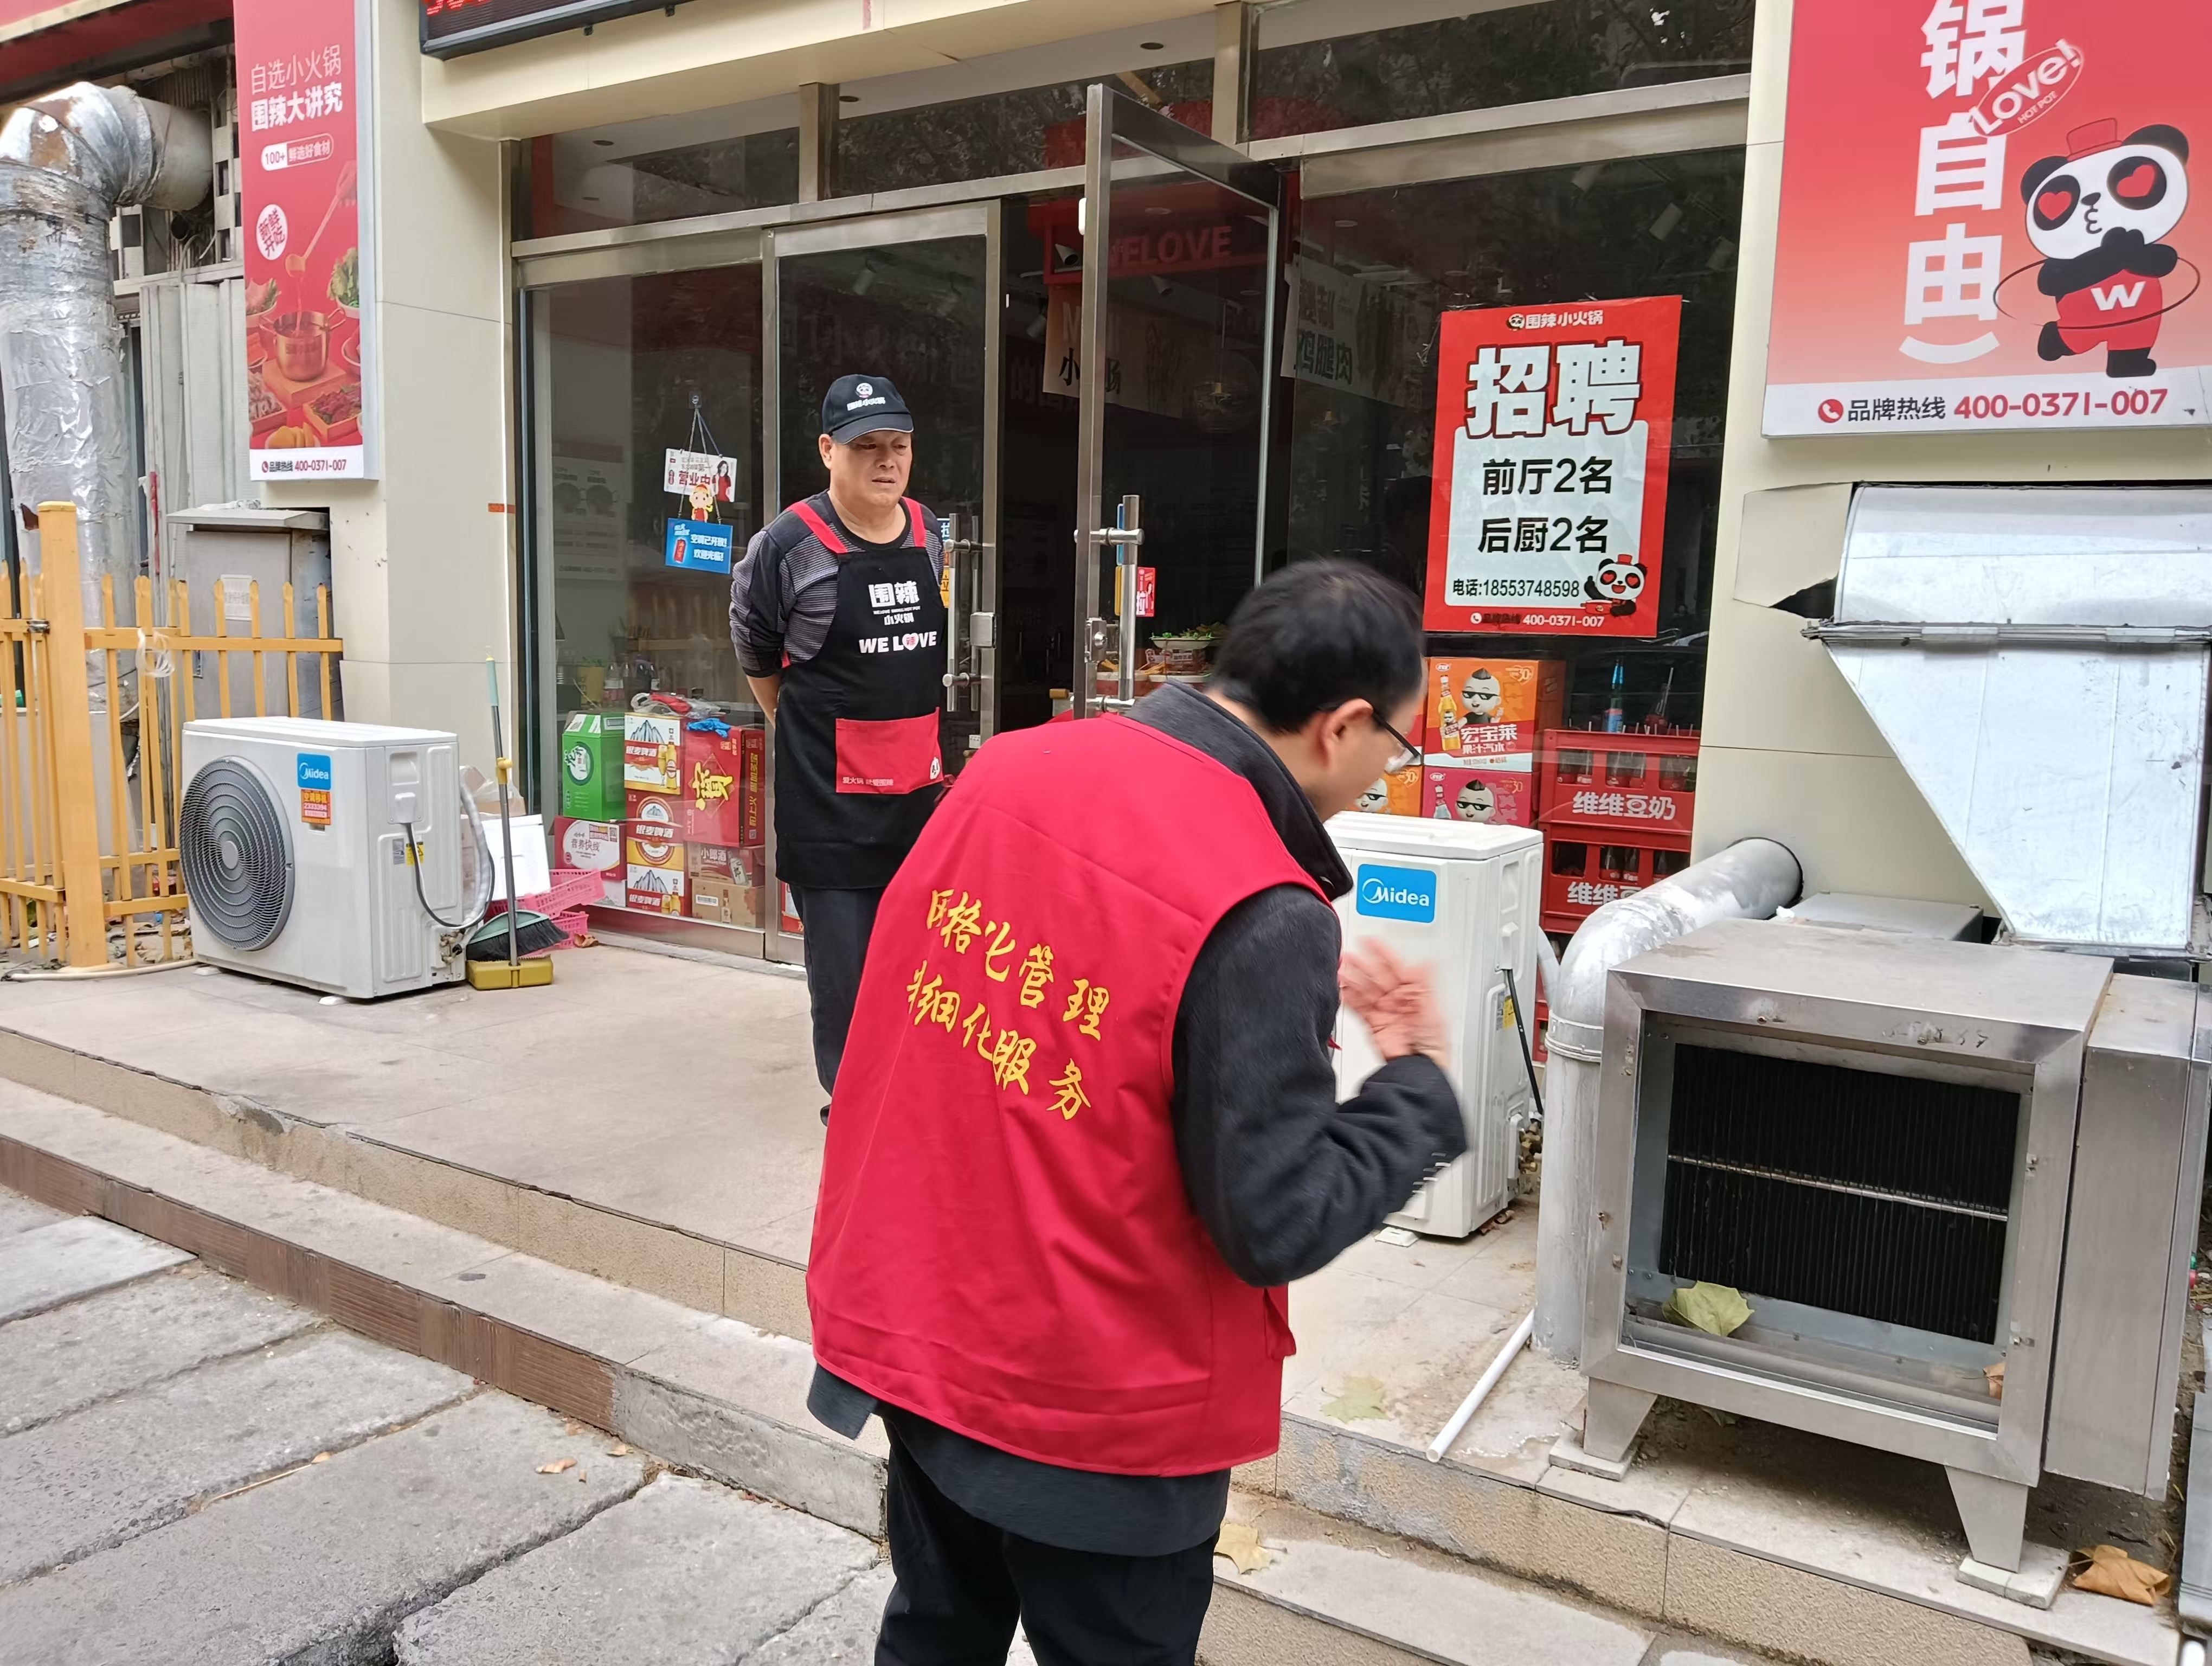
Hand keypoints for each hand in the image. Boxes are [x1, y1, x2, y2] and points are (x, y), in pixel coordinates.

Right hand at [1339, 940, 1447, 1067]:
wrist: (1420, 1067)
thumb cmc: (1434, 1044)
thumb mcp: (1434, 1010)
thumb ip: (1426, 984)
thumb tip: (1428, 960)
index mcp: (1414, 992)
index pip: (1395, 967)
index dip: (1383, 953)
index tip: (1371, 941)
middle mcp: (1397, 999)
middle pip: (1376, 976)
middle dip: (1362, 964)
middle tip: (1348, 954)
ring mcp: (1384, 1010)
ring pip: (1364, 989)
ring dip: (1352, 978)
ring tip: (1340, 969)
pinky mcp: (1373, 1023)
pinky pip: (1358, 1007)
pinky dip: (1348, 998)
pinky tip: (1341, 988)